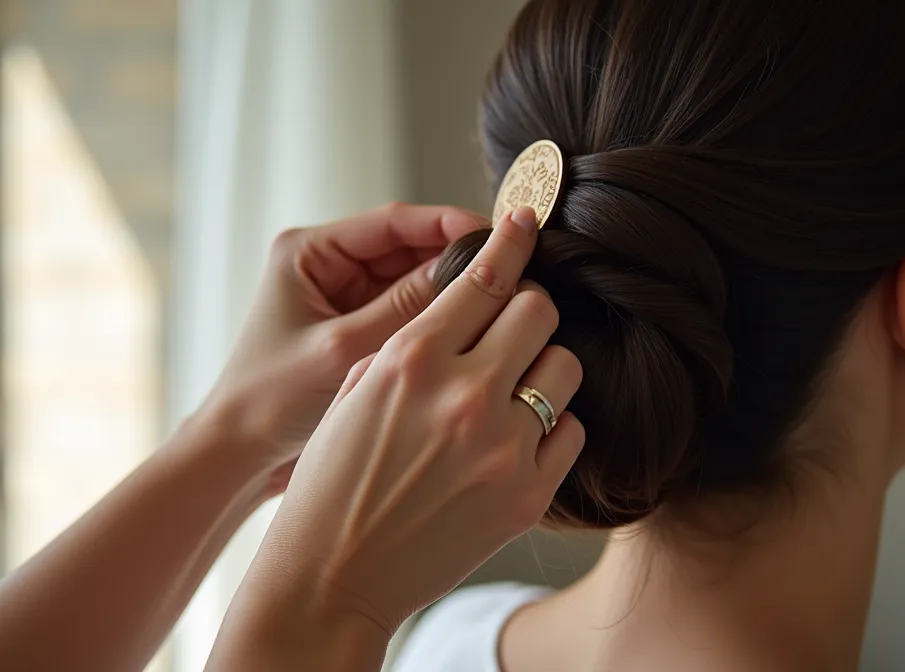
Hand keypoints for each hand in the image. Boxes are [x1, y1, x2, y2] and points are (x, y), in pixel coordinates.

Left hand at [193, 203, 483, 491]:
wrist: (237, 457)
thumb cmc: (269, 402)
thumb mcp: (342, 351)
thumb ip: (406, 310)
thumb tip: (472, 275)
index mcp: (308, 252)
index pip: (392, 221)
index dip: (448, 224)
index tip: (497, 236)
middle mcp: (327, 267)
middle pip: (409, 247)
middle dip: (457, 259)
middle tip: (513, 271)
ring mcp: (344, 299)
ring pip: (414, 281)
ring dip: (451, 292)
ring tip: (500, 303)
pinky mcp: (357, 330)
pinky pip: (408, 315)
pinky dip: (437, 322)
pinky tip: (472, 333)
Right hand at [213, 207, 585, 661]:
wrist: (333, 574)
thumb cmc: (333, 479)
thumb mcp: (355, 390)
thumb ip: (413, 342)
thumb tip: (464, 304)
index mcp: (412, 359)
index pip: (485, 277)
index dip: (513, 242)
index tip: (529, 224)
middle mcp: (462, 394)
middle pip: (538, 309)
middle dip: (526, 310)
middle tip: (511, 329)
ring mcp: (501, 446)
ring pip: (564, 365)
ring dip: (543, 369)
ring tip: (512, 392)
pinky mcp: (527, 494)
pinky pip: (571, 431)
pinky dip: (551, 429)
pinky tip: (516, 441)